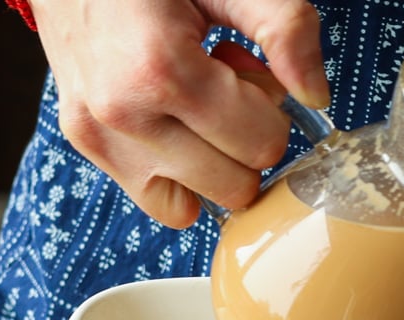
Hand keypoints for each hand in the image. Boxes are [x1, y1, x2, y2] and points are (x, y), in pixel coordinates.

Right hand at [27, 0, 328, 227]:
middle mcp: (125, 114)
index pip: (262, 144)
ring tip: (194, 103)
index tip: (247, 69)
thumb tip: (317, 98)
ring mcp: (99, 137)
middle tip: (222, 85)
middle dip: (244, 141)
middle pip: (235, 186)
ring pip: (198, 207)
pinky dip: (180, 176)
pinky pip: (160, 204)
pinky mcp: (86, 147)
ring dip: (211, 162)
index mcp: (161, 69)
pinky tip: (174, 124)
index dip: (271, 110)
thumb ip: (285, 28)